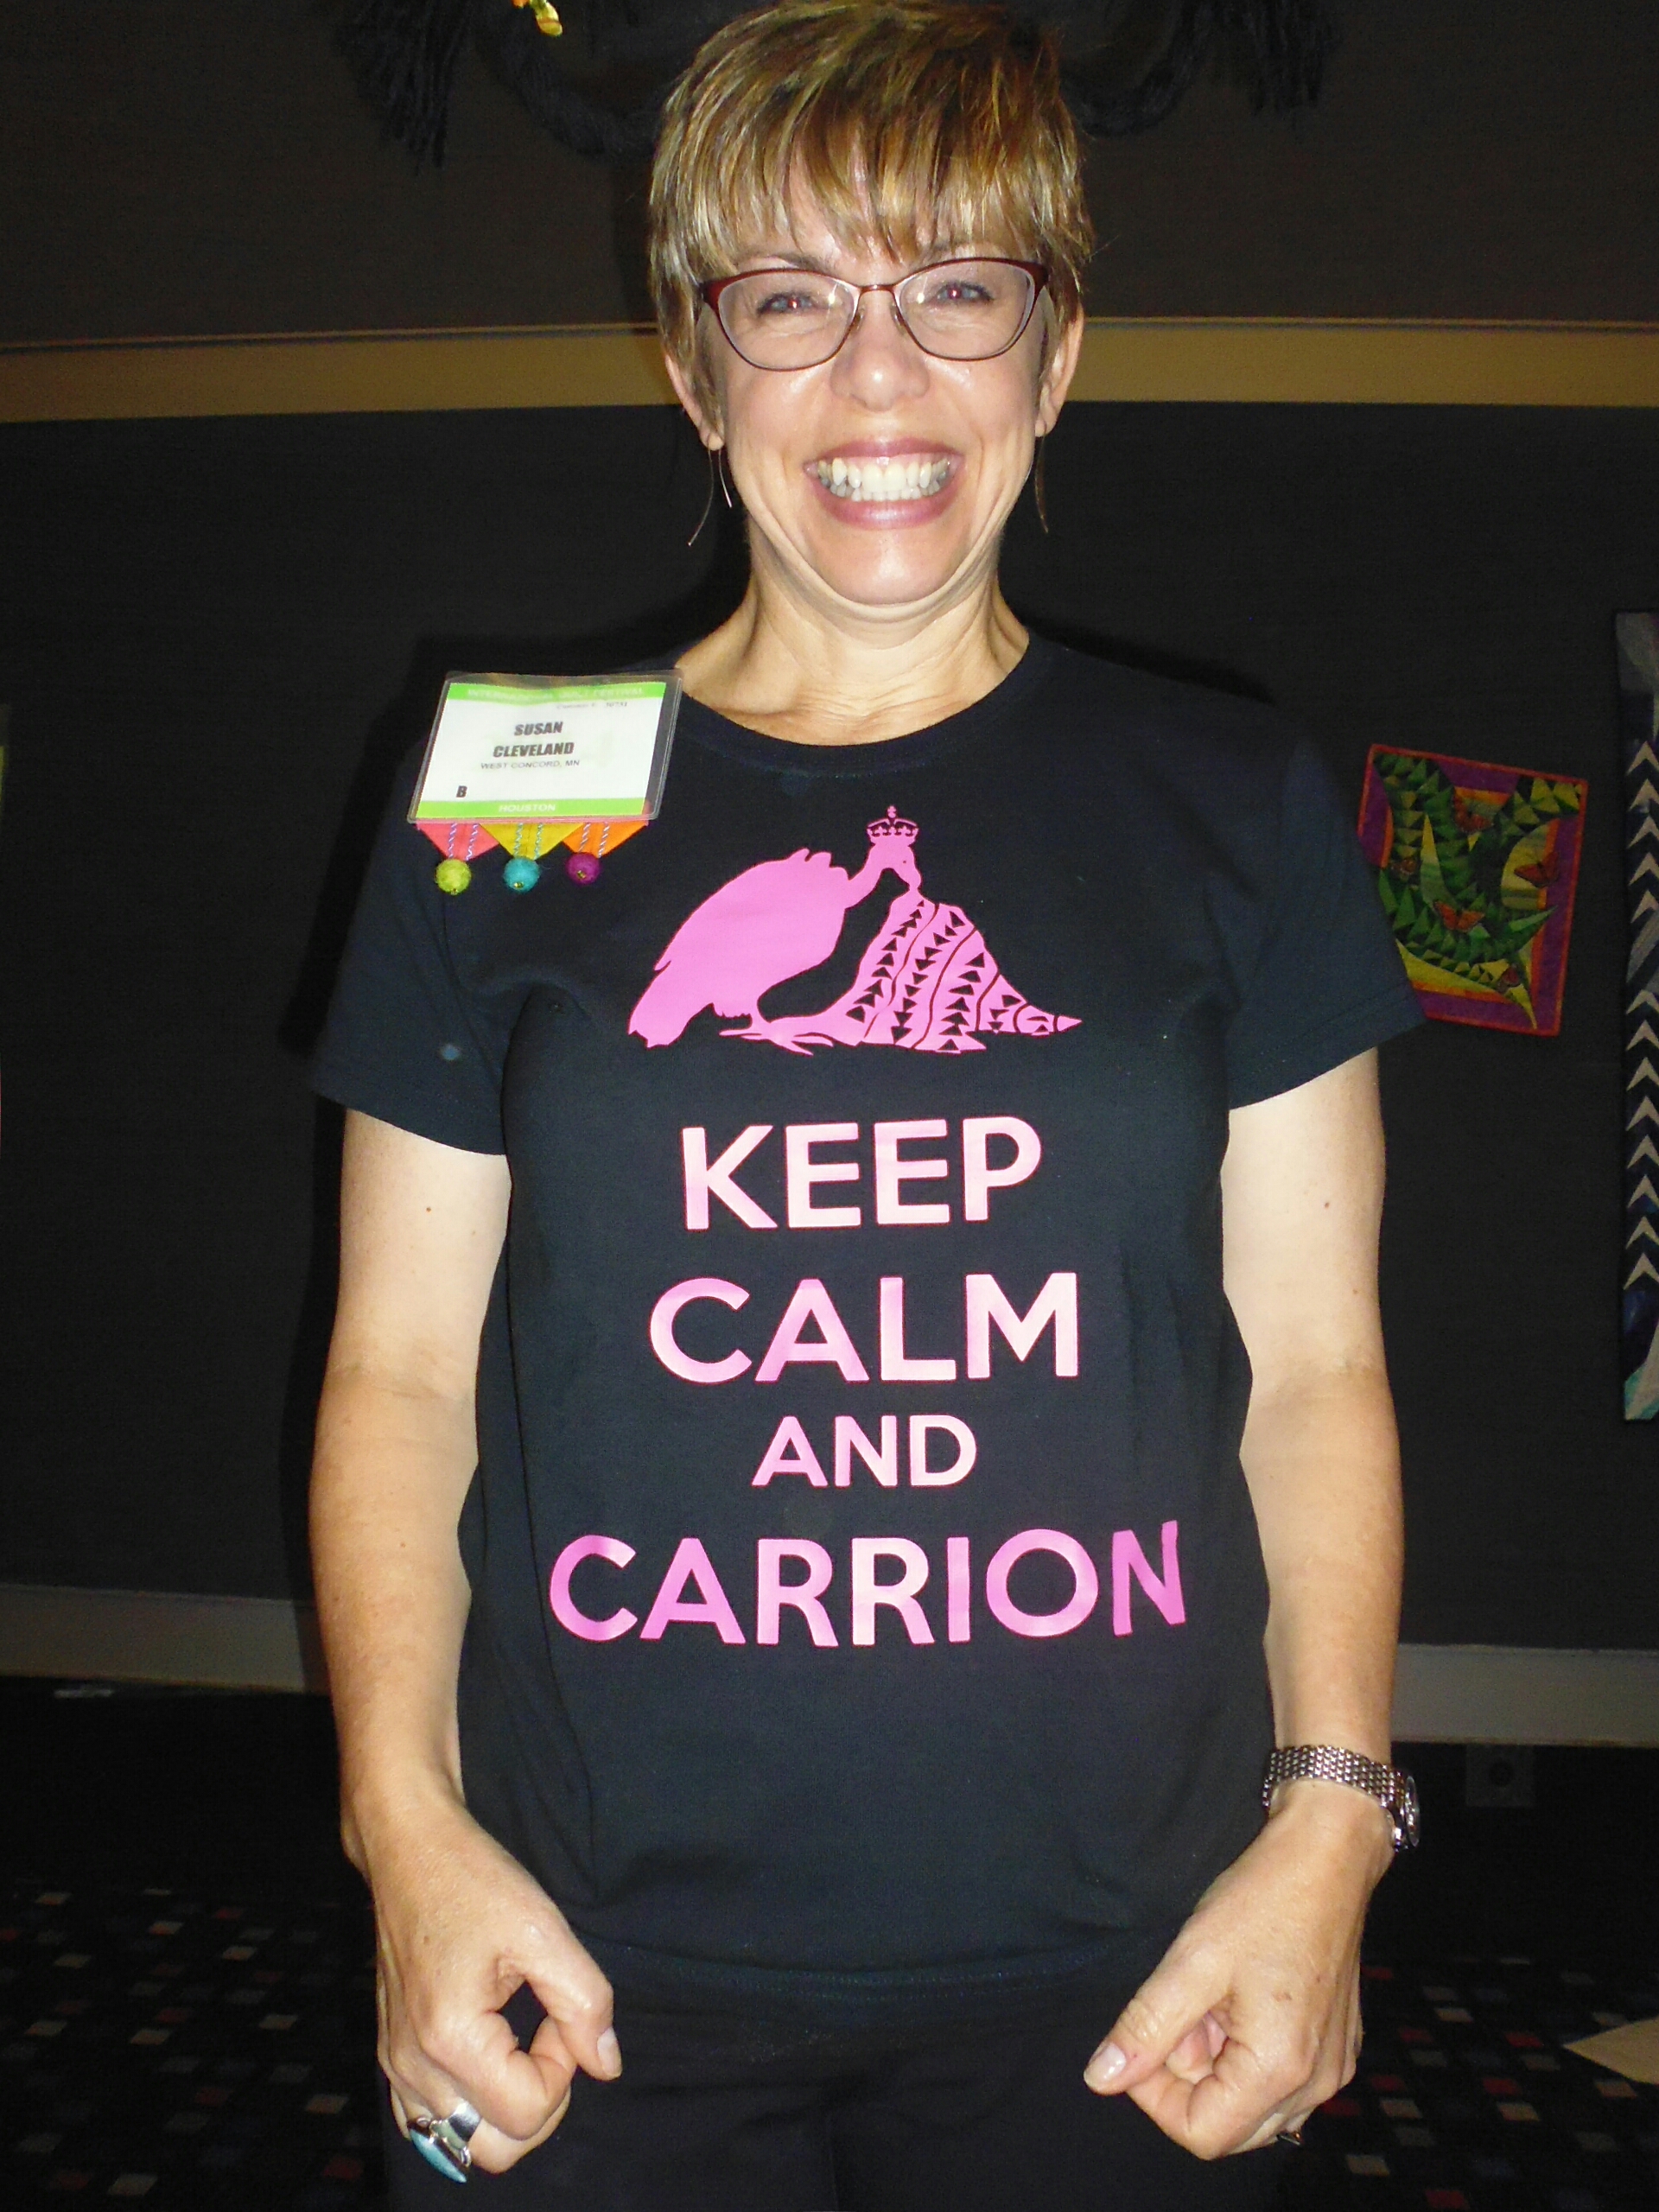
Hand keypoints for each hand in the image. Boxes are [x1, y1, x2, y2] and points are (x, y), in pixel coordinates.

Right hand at [359, 1784, 619, 2173]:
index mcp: (450, 2038)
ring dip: (506, 2105)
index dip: (564, 2066)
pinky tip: (490, 2054)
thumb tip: (606, 2064)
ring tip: (520, 2040)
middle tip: (548, 2036)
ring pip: (465, 2141)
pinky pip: (433, 2119)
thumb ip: (584, 2001)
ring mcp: (396, 2066)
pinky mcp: (393, 2056)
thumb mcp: (544, 1927)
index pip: (528, 2110)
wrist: (410, 1851)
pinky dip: (471, 2104)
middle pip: (495, 2148)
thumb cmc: (474, 1880)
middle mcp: (413, 2066)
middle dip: (539, 2102)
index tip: (559, 2009)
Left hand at [1084, 1783, 1392, 2157]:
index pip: (1201, 2134)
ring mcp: (1331, 2069)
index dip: (1155, 2097)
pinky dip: (1247, 2052)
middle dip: (1187, 2079)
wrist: (1328, 1857)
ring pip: (1251, 2105)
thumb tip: (1101, 2079)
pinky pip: (1279, 2080)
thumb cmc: (1263, 1900)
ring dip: (1216, 2064)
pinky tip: (1241, 1996)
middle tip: (1183, 2009)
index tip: (1144, 2039)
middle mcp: (1315, 2085)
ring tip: (1212, 1997)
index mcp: (1279, 2070)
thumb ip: (1145, 2027)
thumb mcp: (1192, 1960)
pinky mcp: (1335, 2048)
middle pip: (1228, 2126)